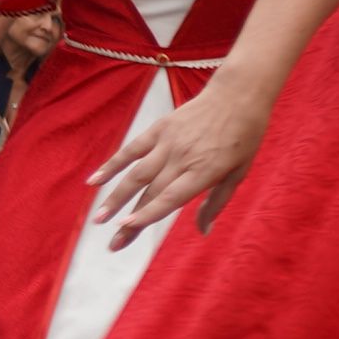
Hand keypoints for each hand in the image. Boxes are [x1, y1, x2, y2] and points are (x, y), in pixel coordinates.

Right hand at [88, 79, 271, 247]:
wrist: (238, 94)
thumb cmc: (244, 136)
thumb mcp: (240, 173)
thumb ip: (217, 202)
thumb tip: (203, 231)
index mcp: (205, 170)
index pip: (171, 197)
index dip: (148, 213)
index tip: (127, 226)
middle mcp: (183, 158)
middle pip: (150, 193)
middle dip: (130, 221)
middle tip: (114, 244)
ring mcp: (168, 142)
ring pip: (136, 174)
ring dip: (115, 198)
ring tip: (99, 218)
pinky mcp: (159, 129)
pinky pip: (131, 149)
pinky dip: (112, 165)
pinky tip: (94, 181)